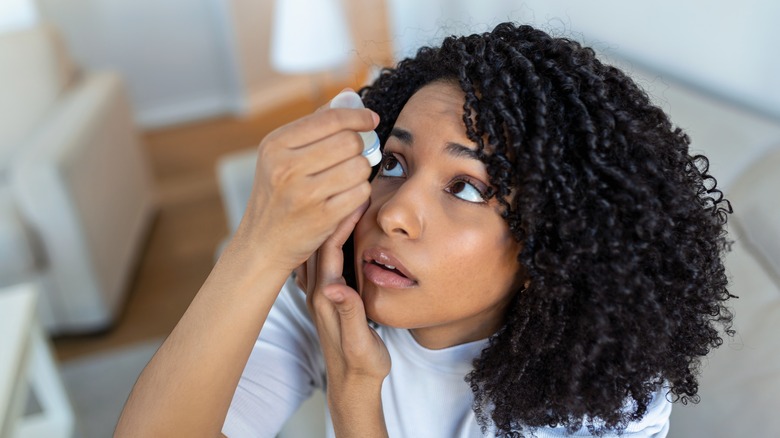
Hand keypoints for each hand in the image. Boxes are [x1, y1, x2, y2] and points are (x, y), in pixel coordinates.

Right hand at [231, 96, 376, 270]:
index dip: (358, 116)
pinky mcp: (322, 218)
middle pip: (349, 142)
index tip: (371, 120)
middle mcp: (286, 167)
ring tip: (348, 177)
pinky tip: (347, 195)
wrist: (263, 243)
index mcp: (275, 144)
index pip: (330, 119)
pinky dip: (360, 193)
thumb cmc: (278, 194)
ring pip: (359, 166)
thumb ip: (315, 124)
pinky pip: (360, 193)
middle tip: (354, 155)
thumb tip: (350, 96)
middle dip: (359, 147)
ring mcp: (304, 194)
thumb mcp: (282, 155)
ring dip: (361, 171)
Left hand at [303, 203, 390, 383]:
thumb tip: (336, 288)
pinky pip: (324, 259)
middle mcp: (319, 291)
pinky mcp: (327, 297)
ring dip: (330, 222)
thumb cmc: (361, 364)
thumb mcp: (359, 342)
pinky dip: (331, 239)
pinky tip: (337, 229)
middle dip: (332, 211)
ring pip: (319, 248)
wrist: (351, 384)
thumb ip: (349, 314)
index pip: (329, 249)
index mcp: (327, 297)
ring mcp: (321, 293)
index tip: (355, 195)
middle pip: (320, 242)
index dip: (341, 220)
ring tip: (340, 198)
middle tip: (345, 186)